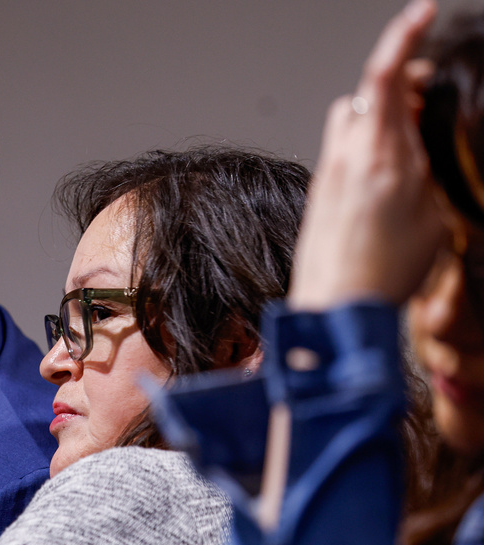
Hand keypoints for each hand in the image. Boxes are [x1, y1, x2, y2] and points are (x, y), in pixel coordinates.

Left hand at [289, 0, 446, 309]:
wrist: (332, 309)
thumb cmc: (382, 274)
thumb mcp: (432, 217)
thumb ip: (424, 169)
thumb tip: (418, 142)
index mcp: (379, 155)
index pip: (383, 76)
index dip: (402, 36)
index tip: (420, 13)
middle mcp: (345, 158)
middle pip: (365, 93)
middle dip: (397, 83)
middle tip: (428, 99)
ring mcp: (327, 175)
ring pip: (349, 118)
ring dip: (377, 115)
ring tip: (409, 141)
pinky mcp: (319, 195)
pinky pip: (341, 150)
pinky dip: (364, 145)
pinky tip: (385, 175)